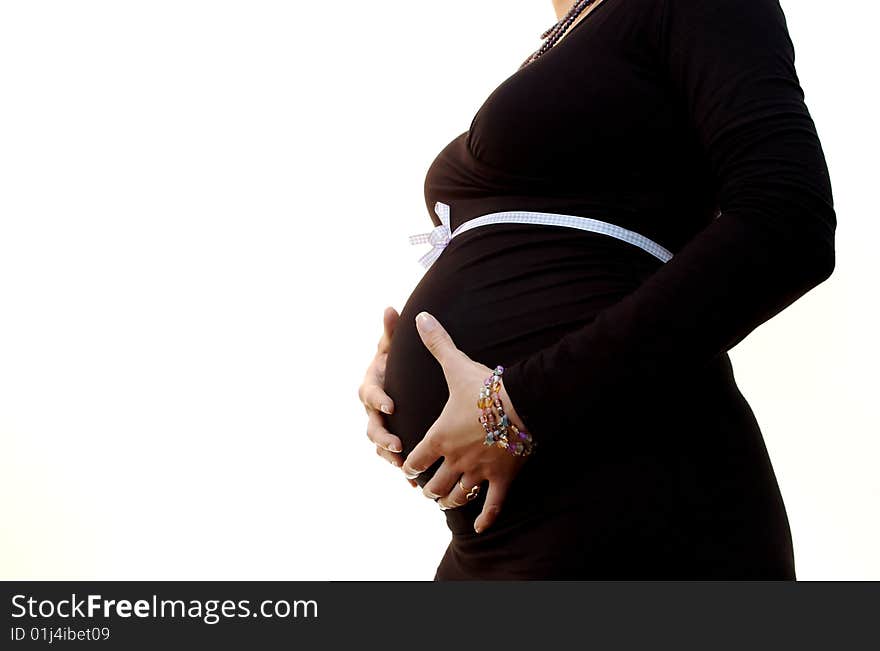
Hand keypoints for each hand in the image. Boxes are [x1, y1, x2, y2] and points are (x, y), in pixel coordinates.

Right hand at [358, 306, 418, 487]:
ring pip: (381, 447)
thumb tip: (390, 307)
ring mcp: (381, 427)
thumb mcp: (394, 347)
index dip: (379, 400)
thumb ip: (391, 331)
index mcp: (372, 387)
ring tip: (405, 467)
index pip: (371, 394)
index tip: (391, 405)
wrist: (400, 383)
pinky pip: (396, 458)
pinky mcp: (393, 441)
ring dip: (392, 458)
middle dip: (384, 437)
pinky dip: (405, 470)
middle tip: (398, 444)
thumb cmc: (397, 363)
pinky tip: (416, 483)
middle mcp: (373, 410)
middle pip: (372, 427)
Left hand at [401, 311, 529, 533]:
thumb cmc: (486, 385)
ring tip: (444, 502)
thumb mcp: (456, 364)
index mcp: (439, 437)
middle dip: (427, 488)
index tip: (406, 467)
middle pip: (433, 485)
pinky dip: (485, 518)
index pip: (413, 460)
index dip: (407, 465)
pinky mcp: (502, 479)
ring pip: (457, 497)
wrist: (523, 402)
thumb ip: (436, 343)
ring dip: (448, 501)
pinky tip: (479, 528)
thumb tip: (419, 316)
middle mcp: (455, 459)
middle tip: (426, 488)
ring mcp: (479, 472)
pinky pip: (492, 506)